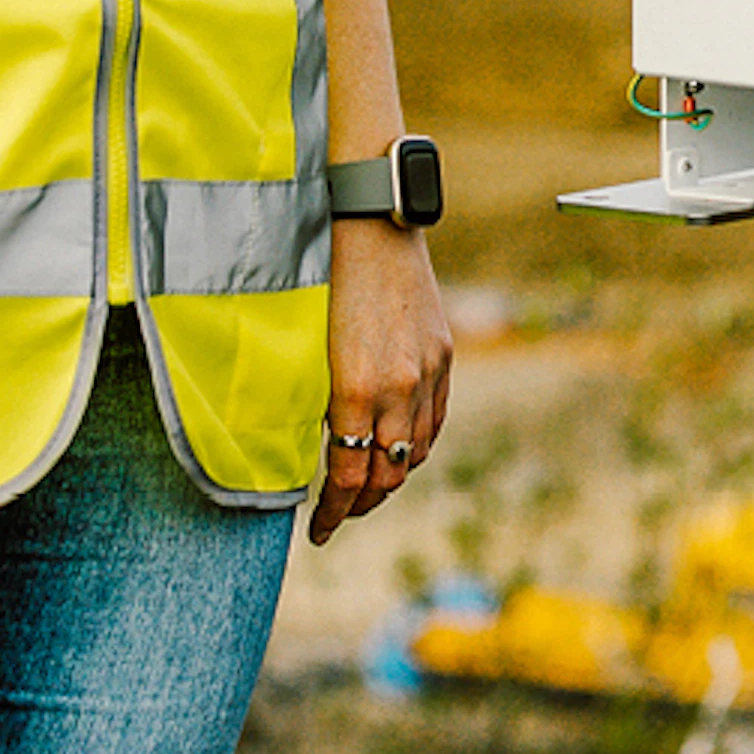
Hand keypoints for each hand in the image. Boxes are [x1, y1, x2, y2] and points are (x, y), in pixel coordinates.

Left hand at [307, 215, 452, 546]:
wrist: (372, 222)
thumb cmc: (324, 276)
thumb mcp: (310, 347)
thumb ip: (320, 401)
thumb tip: (315, 449)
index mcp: (355, 388)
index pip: (349, 477)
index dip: (333, 514)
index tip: (317, 532)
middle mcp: (398, 387)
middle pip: (387, 475)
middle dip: (362, 505)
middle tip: (340, 516)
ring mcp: (426, 372)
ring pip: (415, 453)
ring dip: (391, 478)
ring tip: (368, 489)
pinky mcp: (443, 356)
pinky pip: (435, 420)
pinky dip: (417, 445)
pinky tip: (399, 450)